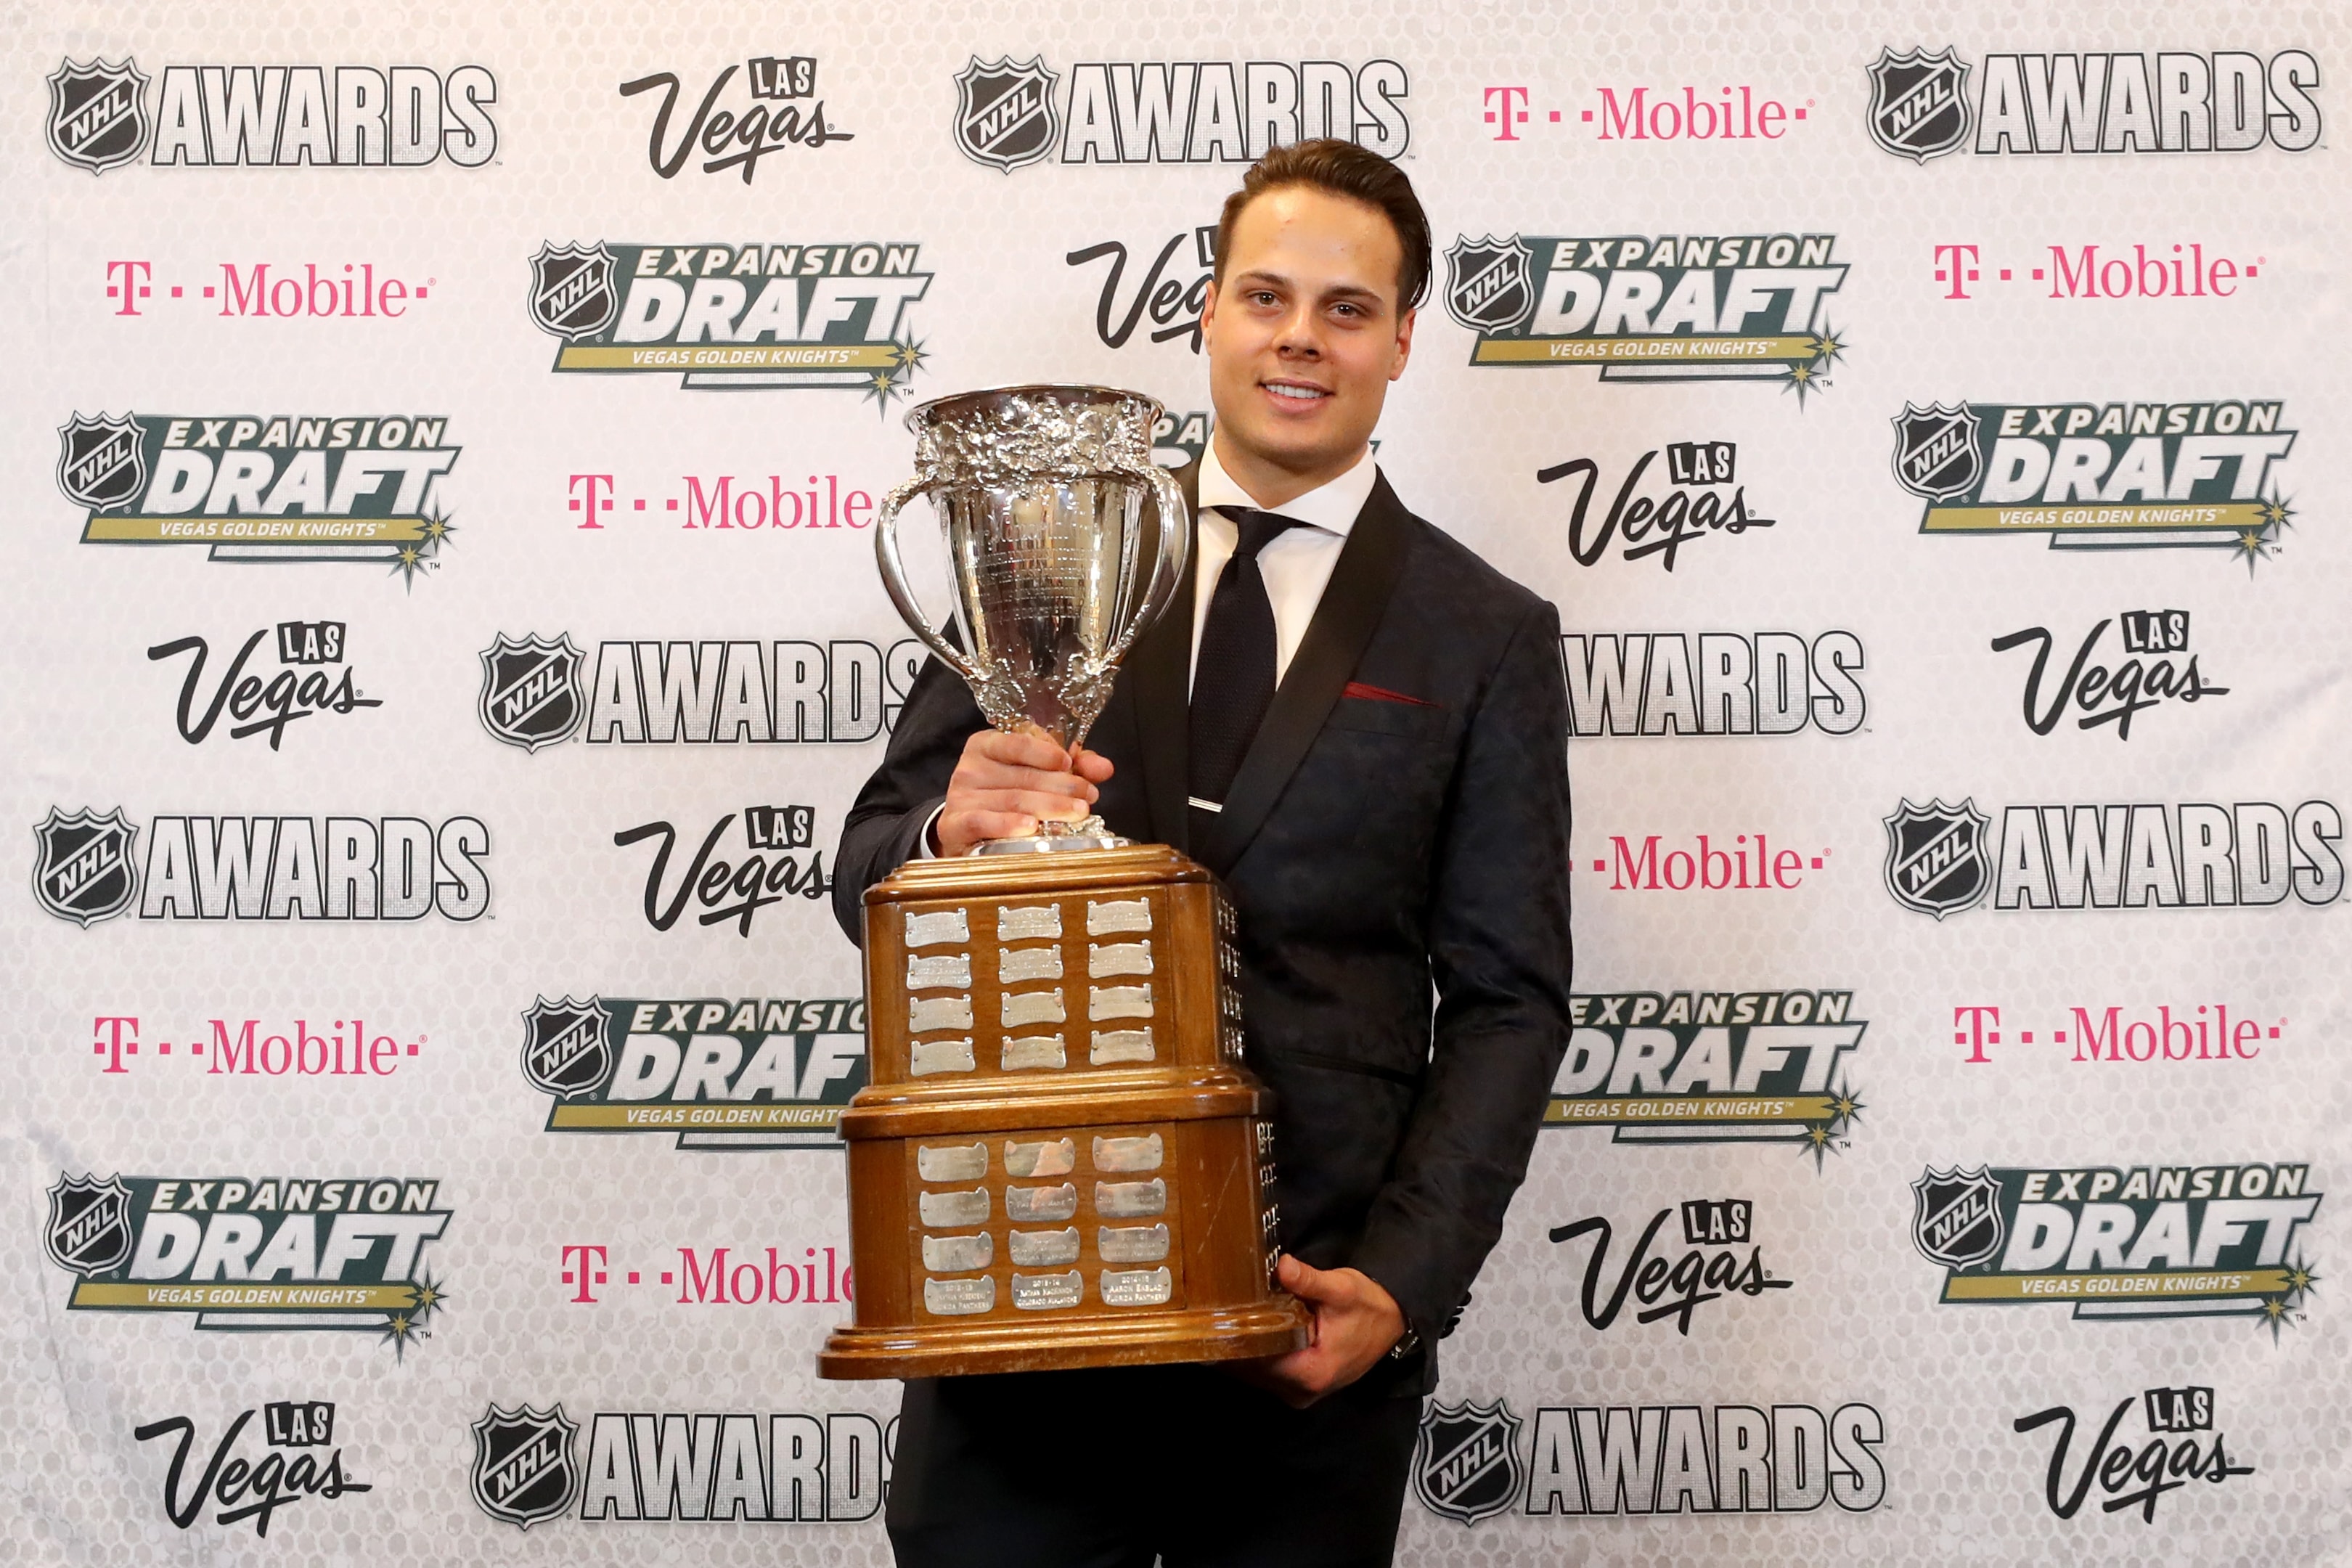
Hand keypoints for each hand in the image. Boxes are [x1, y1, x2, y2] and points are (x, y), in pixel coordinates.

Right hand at [934, 726, 1114, 856]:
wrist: (966, 830)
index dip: (1046, 753)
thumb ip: (1072, 766)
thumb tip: (1104, 767)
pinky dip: (1009, 824)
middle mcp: (971, 768)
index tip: (1070, 764)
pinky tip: (1032, 826)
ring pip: (1012, 799)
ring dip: (1049, 807)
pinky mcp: (955, 824)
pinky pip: (984, 821)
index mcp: (988, 745)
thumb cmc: (1006, 795)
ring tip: (1077, 812)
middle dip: (1061, 786)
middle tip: (1088, 796)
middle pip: (1022, 776)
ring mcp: (961, 796)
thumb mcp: (1037, 773)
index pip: (1017, 743)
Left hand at [1234, 1256, 1406, 1408]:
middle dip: (1238, 1342)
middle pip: (1253, 1371)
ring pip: (1258, 1374)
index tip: (1222, 1315)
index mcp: (1310, 1373)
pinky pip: (1269, 1373)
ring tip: (1232, 1319)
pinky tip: (1252, 1331)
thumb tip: (1281, 1266)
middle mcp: (1302, 1391)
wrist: (1394, 1320)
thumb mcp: (1340, 1288)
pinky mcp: (1303, 1386)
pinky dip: (1259, 1354)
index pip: (1257, 1362)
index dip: (1238, 1338)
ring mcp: (1302, 1392)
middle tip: (1220, 1312)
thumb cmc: (1368, 1306)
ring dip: (1246, 1349)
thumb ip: (1308, 1280)